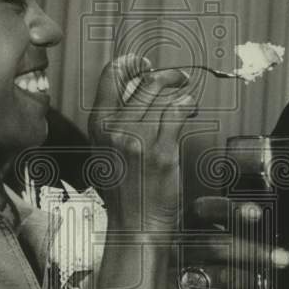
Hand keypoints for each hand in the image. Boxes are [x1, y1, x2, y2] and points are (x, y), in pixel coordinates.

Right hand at [87, 55, 195, 231]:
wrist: (134, 224)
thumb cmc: (123, 192)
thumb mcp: (105, 150)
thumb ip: (114, 121)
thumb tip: (134, 91)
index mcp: (98, 124)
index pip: (111, 75)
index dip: (131, 64)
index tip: (143, 64)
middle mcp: (116, 127)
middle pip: (144, 82)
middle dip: (166, 75)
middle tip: (177, 78)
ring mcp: (139, 138)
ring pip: (164, 94)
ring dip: (180, 90)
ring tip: (185, 97)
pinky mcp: (161, 150)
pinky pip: (179, 111)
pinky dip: (188, 105)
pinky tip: (189, 110)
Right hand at [167, 196, 288, 288]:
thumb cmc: (192, 264)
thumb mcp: (199, 240)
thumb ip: (223, 232)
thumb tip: (259, 226)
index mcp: (181, 225)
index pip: (202, 211)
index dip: (229, 211)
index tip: (257, 214)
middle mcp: (172, 247)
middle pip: (215, 244)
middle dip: (253, 251)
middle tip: (282, 259)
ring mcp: (168, 276)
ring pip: (214, 275)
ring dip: (244, 279)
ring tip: (258, 283)